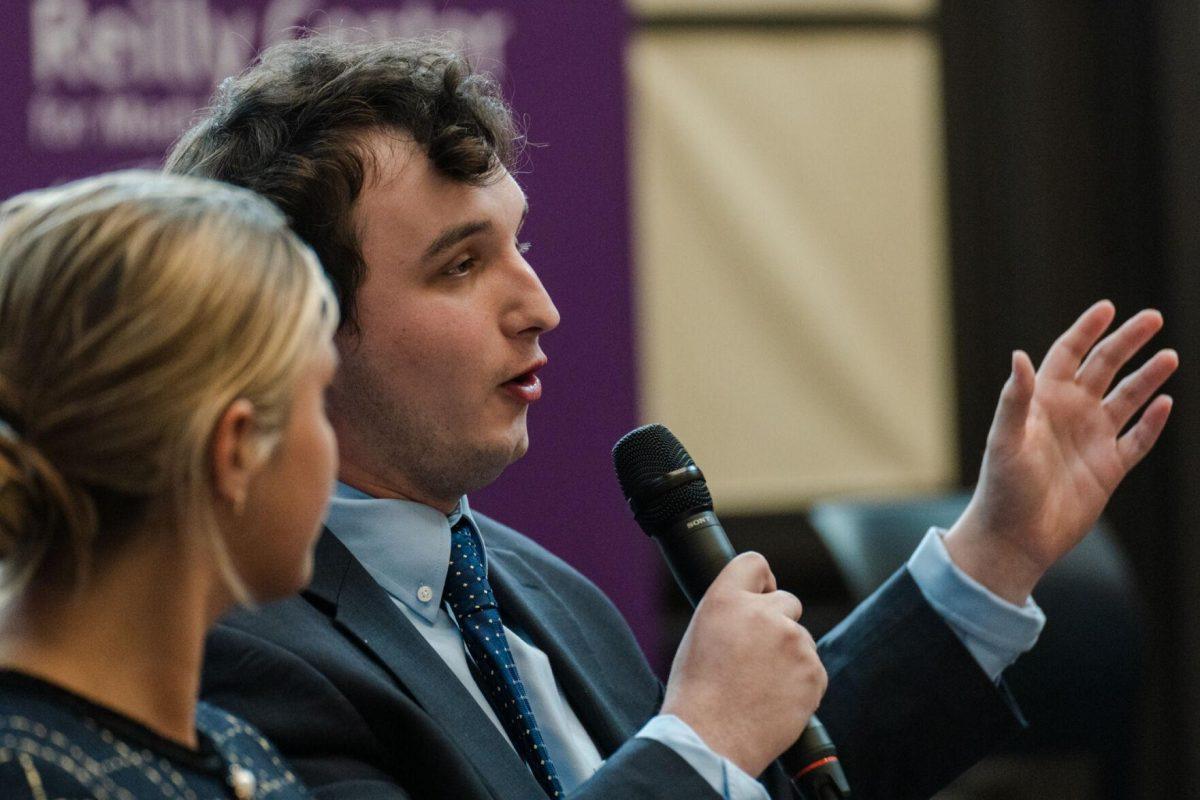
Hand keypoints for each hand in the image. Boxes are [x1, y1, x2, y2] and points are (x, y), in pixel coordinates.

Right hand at [661, 552, 826, 777]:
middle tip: (759, 655)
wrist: (710, 738)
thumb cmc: (696, 694)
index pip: (754, 563)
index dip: (762, 581)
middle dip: (779, 622)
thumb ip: (729, 614)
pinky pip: (813, 670)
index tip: (764, 595)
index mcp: (726, 599)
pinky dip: (801, 683)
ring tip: (761, 687)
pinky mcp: (814, 671)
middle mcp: (763, 612)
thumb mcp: (698, 636)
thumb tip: (751, 611)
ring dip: (790, 656)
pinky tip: (775, 700)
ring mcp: (793, 641)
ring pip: (802, 639)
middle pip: (788, 601)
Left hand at [946, 300, 1176, 603]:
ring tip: (1169, 356)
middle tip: (1154, 317)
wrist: (1015, 537)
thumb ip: (1016, 399)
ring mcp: (1091, 439)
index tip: (1108, 307)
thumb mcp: (1005, 440)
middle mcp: (1070, 414)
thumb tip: (1019, 355)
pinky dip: (1153, 422)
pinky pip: (1137, 439)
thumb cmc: (1003, 487)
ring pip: (1127, 399)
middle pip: (1104, 368)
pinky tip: (1167, 404)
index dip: (1086, 330)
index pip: (1068, 355)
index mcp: (1043, 401)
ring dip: (1147, 378)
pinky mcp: (1109, 468)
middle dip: (1127, 342)